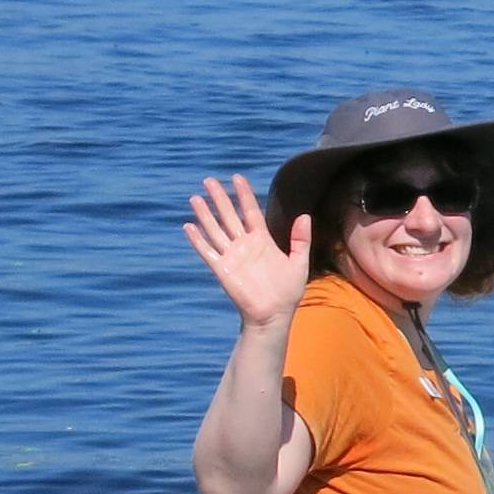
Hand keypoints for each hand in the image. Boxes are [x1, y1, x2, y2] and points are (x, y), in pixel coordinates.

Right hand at [184, 174, 308, 331]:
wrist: (274, 315)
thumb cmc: (288, 291)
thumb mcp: (299, 262)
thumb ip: (300, 240)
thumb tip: (304, 215)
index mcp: (262, 240)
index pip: (250, 211)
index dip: (244, 194)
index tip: (236, 178)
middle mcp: (244, 245)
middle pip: (229, 216)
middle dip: (219, 198)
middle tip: (209, 180)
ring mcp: (232, 256)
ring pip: (215, 230)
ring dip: (205, 215)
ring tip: (195, 198)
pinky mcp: (223, 270)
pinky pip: (208, 252)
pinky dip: (198, 240)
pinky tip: (188, 226)